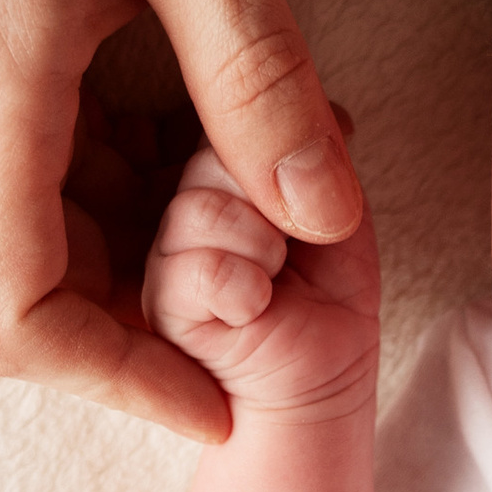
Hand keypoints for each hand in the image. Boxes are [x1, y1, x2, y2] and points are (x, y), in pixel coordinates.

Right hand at [0, 0, 361, 443]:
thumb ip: (256, 77)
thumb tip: (327, 218)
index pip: (9, 318)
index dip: (119, 382)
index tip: (223, 394)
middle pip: (11, 276)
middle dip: (145, 294)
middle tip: (279, 240)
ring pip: (7, 202)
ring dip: (125, 212)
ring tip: (254, 140)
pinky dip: (91, 143)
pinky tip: (183, 73)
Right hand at [143, 143, 380, 420]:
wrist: (326, 382)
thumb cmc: (328, 294)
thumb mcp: (337, 202)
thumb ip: (320, 145)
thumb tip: (320, 109)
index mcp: (206, 168)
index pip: (225, 124)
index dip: (275, 156)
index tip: (304, 202)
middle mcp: (168, 201)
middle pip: (207, 156)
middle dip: (270, 201)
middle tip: (286, 246)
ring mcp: (156, 253)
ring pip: (198, 209)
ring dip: (262, 247)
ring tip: (271, 276)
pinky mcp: (154, 306)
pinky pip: (198, 268)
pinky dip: (246, 286)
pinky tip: (255, 306)